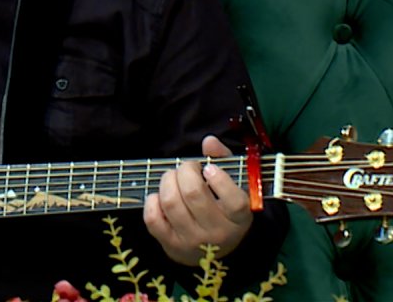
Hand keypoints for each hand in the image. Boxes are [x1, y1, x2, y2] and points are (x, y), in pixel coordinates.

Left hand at [142, 135, 252, 266]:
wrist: (211, 250)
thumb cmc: (222, 208)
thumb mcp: (231, 185)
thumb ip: (222, 159)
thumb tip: (209, 141)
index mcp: (239, 218)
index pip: (235, 201)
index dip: (220, 180)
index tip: (209, 168)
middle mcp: (218, 233)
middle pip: (193, 194)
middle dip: (185, 171)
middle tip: (186, 168)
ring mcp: (193, 241)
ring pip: (171, 203)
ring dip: (167, 182)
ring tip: (172, 178)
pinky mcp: (171, 246)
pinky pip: (153, 218)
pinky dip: (153, 201)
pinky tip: (160, 197)